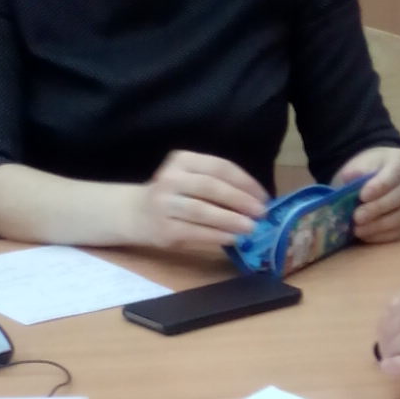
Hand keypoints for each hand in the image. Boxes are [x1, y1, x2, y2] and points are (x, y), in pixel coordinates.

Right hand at [132, 148, 270, 258]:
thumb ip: (217, 183)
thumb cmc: (174, 195)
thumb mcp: (190, 178)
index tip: (264, 196)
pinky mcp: (163, 228)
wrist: (136, 213)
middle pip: (211, 187)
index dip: (246, 182)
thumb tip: (257, 200)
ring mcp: (164, 204)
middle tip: (261, 213)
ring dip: (230, 220)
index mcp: (182, 160)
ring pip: (202, 211)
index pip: (220, 167)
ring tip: (250, 227)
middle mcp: (170, 178)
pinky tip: (232, 238)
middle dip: (240, 200)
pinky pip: (195, 232)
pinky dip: (217, 236)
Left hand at [339, 142, 399, 242]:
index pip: (395, 175)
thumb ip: (356, 170)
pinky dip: (382, 236)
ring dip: (379, 226)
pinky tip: (365, 235)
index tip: (362, 196)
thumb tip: (349, 177)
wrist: (376, 176)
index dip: (379, 186)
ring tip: (358, 229)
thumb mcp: (360, 164)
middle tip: (356, 217)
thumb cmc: (368, 169)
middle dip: (377, 209)